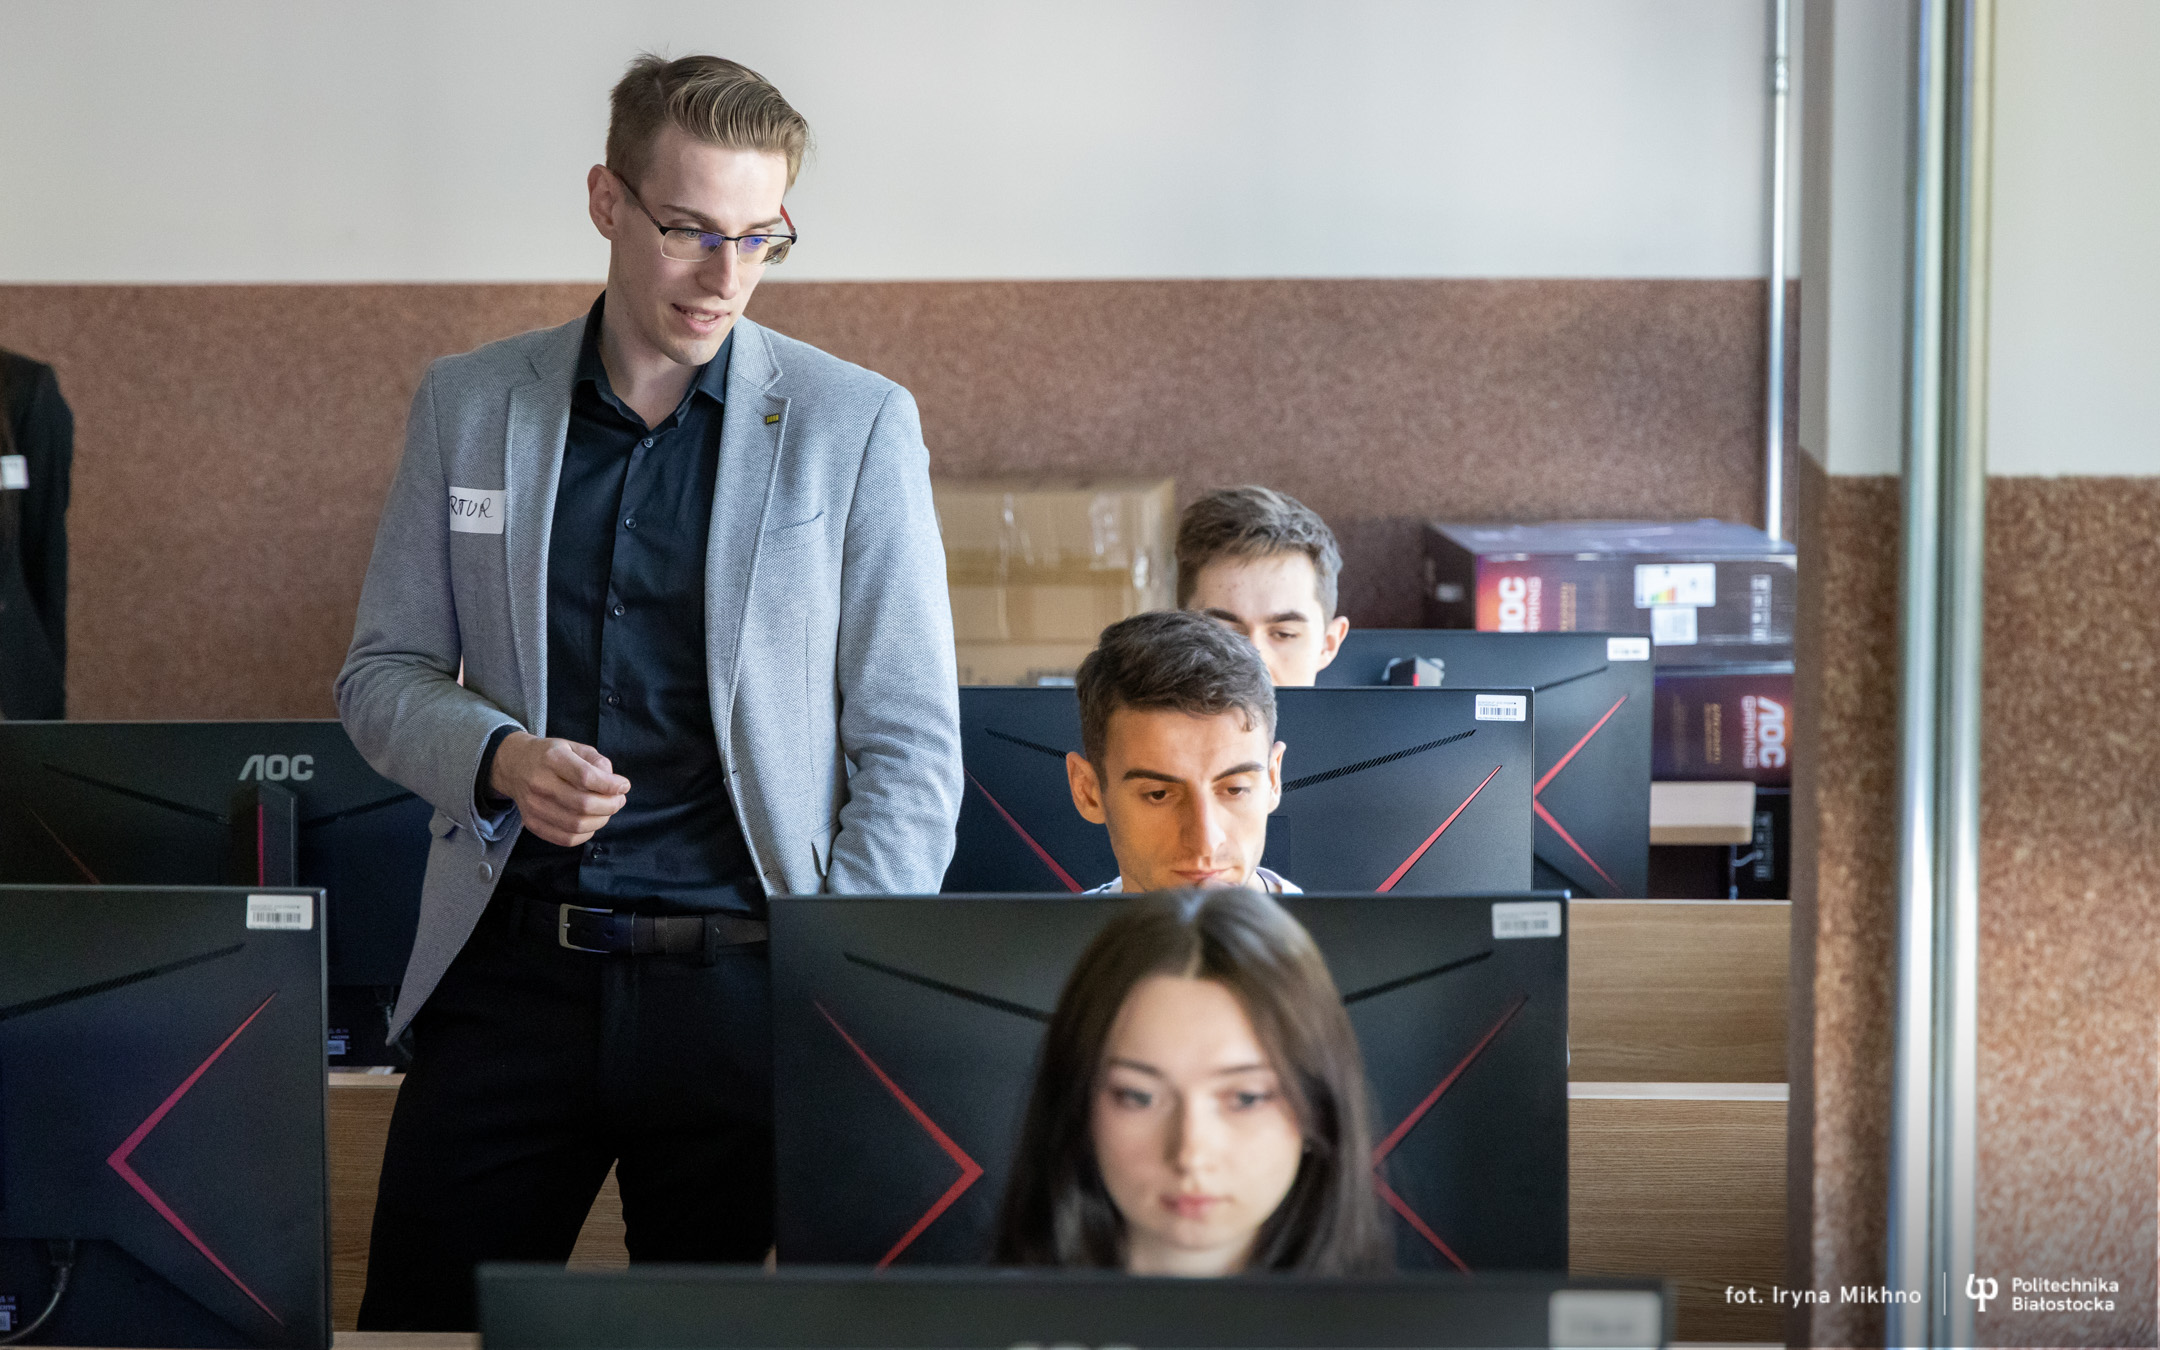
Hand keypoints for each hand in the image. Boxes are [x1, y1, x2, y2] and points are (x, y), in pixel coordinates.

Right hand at [490, 731, 630, 845]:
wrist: (515, 766)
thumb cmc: (550, 756)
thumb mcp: (574, 747)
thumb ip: (597, 761)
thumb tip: (613, 783)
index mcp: (552, 758)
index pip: (586, 777)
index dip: (611, 785)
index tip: (623, 785)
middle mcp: (539, 783)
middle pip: (583, 804)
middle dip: (610, 805)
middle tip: (619, 800)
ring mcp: (533, 806)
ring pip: (577, 825)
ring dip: (601, 820)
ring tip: (606, 810)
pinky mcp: (532, 823)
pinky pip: (566, 839)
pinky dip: (586, 834)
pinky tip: (591, 822)